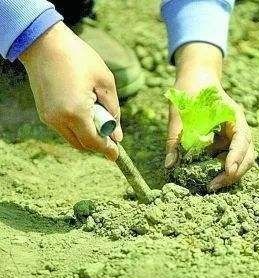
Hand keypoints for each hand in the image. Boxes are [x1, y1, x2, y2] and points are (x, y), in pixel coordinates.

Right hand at [20, 22, 122, 160]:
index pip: (93, 142)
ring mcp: (48, 117)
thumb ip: (113, 111)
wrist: (44, 43)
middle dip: (98, 144)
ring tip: (99, 115)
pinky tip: (86, 110)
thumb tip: (117, 135)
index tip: (117, 155)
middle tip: (112, 134)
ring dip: (87, 135)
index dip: (107, 150)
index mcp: (75, 112)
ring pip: (72, 138)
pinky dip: (77, 127)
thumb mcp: (106, 82)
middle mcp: (58, 119)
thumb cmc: (79, 58)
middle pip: (82, 145)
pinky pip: (64, 129)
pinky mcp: (43, 112)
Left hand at [165, 43, 254, 190]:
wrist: (196, 79)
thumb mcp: (179, 113)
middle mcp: (239, 127)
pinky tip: (208, 176)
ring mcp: (235, 136)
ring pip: (242, 159)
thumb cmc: (189, 91)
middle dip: (234, 172)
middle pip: (248, 154)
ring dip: (229, 174)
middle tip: (213, 186)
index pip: (242, 138)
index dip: (236, 156)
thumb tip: (170, 165)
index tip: (227, 170)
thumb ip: (175, 138)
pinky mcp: (227, 142)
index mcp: (233, 115)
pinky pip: (229, 159)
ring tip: (211, 185)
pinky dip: (222, 169)